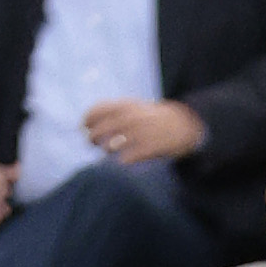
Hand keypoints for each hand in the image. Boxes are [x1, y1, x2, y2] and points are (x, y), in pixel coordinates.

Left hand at [88, 95, 205, 163]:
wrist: (182, 124)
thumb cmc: (152, 117)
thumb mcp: (134, 106)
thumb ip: (114, 111)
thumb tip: (87, 121)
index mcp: (125, 106)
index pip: (97, 110)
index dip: (87, 119)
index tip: (83, 126)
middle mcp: (130, 118)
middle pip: (101, 130)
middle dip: (92, 137)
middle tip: (91, 142)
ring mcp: (139, 133)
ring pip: (112, 145)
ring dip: (106, 149)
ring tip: (107, 150)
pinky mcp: (149, 147)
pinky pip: (129, 157)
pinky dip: (123, 160)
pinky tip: (123, 161)